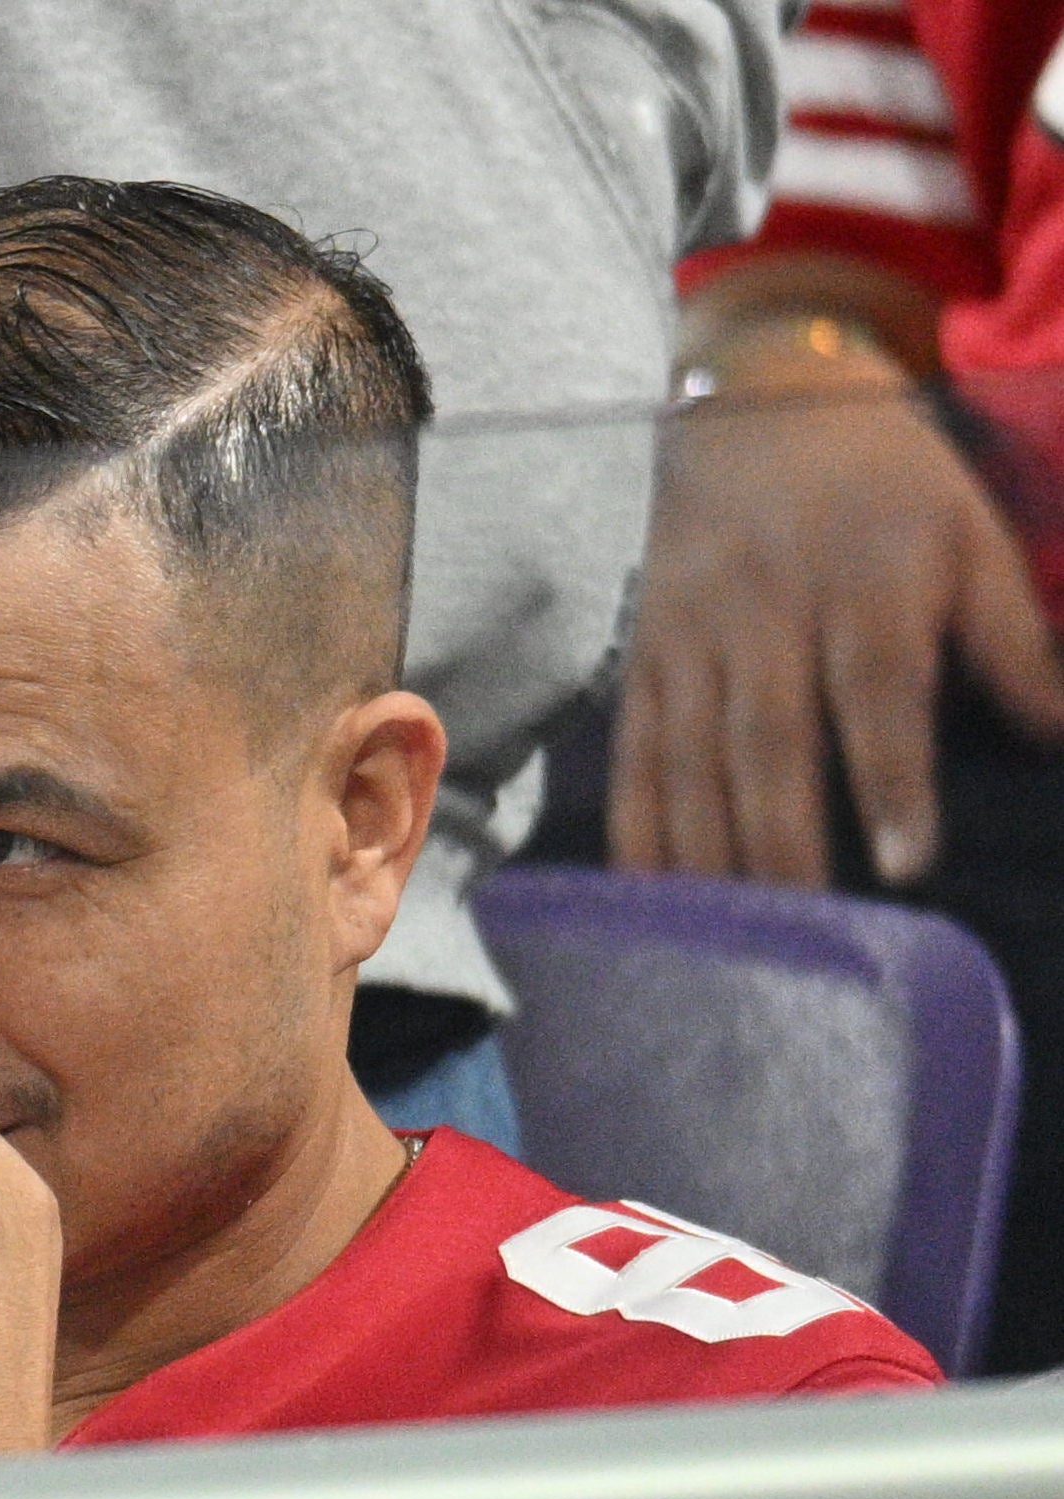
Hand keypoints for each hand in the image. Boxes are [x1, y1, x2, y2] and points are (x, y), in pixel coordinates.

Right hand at [620, 342, 1063, 887]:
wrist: (755, 407)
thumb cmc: (885, 482)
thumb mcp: (971, 533)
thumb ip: (1010, 639)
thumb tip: (1056, 737)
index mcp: (866, 577)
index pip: (876, 688)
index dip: (890, 778)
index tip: (905, 861)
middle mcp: (769, 611)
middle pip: (769, 741)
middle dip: (785, 842)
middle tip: (806, 929)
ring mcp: (694, 638)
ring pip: (692, 760)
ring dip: (708, 854)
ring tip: (730, 933)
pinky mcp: (644, 659)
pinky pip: (635, 755)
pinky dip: (638, 830)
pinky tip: (648, 893)